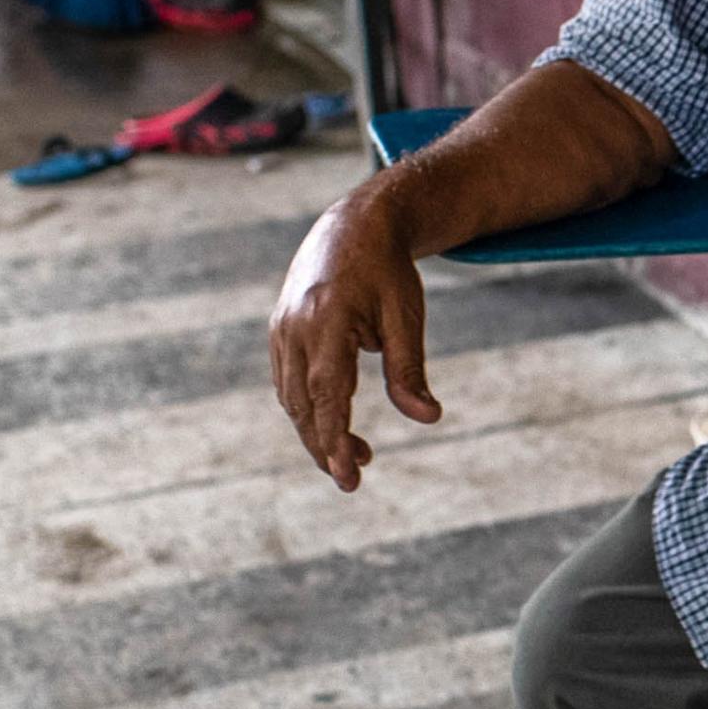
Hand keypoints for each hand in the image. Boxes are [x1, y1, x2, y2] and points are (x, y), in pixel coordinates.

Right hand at [267, 187, 439, 488]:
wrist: (353, 227)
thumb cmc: (388, 272)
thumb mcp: (407, 317)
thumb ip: (409, 370)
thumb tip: (428, 418)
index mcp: (327, 321)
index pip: (326, 394)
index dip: (333, 438)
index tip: (347, 474)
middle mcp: (295, 328)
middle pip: (302, 404)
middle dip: (324, 446)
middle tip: (353, 481)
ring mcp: (281, 329)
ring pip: (291, 397)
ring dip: (316, 431)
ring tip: (356, 457)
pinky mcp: (279, 331)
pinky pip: (287, 381)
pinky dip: (306, 408)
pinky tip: (332, 424)